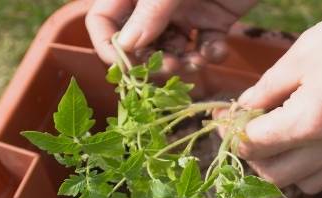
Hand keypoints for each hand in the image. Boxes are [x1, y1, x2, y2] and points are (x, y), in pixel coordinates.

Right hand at [86, 0, 257, 72]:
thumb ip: (150, 13)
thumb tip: (126, 47)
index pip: (103, 21)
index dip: (108, 47)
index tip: (126, 68)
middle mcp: (156, 4)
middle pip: (139, 44)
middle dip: (152, 61)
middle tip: (170, 67)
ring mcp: (185, 13)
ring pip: (173, 51)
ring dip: (182, 63)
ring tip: (196, 63)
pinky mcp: (215, 21)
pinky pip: (205, 47)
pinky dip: (211, 54)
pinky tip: (218, 49)